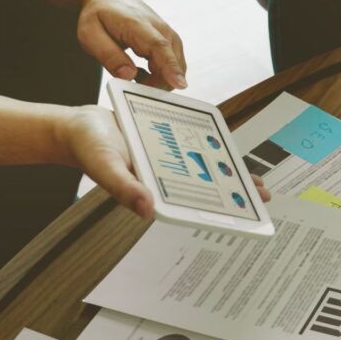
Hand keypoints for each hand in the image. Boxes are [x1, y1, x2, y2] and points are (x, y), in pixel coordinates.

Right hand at [55, 106, 270, 218]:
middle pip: (202, 188)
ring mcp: (164, 161)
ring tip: (253, 180)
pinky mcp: (165, 144)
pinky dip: (209, 150)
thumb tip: (148, 210)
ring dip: (225, 173)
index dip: (216, 212)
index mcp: (150, 189)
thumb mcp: (104, 165)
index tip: (242, 216)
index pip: (188, 206)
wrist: (78, 124)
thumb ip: (123, 187)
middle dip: (231, 192)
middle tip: (262, 195)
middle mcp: (161, 178)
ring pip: (201, 169)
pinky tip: (226, 153)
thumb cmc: (87, 146)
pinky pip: (191, 149)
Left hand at [77, 0, 187, 89]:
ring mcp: (168, 35)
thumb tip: (128, 75)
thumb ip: (108, 55)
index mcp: (138, 25)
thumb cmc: (100, 15)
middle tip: (133, 88)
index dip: (170, 67)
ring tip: (134, 76)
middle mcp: (160, 29)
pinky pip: (173, 65)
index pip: (159, 47)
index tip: (179, 84)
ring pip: (176, 66)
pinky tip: (141, 72)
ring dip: (159, 80)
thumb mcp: (90, 34)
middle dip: (158, 84)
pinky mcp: (171, 41)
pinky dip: (161, 75)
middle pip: (172, 61)